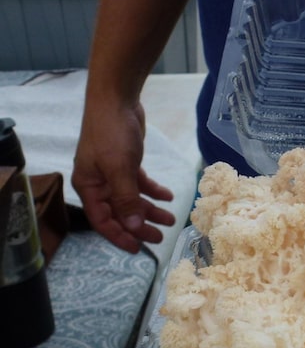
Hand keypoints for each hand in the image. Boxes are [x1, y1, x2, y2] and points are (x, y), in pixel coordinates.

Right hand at [71, 100, 175, 252]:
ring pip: (132, 200)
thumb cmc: (112, 133)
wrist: (116, 99)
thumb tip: (134, 228)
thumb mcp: (120, 169)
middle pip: (120, 213)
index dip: (120, 236)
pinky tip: (168, 197)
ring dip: (150, 210)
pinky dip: (153, 191)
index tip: (138, 249)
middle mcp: (98, 182)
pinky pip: (139, 184)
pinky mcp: (125, 162)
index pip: (102, 220)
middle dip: (140, 226)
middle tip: (161, 237)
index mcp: (89, 186)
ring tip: (171, 219)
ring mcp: (112, 172)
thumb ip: (127, 200)